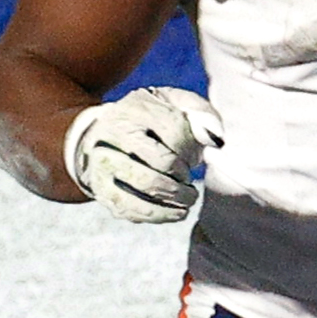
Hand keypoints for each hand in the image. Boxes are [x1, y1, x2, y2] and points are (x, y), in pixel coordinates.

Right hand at [63, 86, 215, 221]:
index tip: (193, 155)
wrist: (100, 135)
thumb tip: (216, 139)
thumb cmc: (148, 121)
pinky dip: (162, 214)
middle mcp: (113, 134)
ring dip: (177, 196)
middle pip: (163, 161)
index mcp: (134, 109)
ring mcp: (104, 163)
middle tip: (189, 177)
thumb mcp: (174, 103)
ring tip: (188, 196)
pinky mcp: (102, 190)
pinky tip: (177, 211)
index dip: (192, 149)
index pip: (175, 132)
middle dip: (185, 174)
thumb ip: (201, 112)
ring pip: (148, 185)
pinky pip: (134, 208)